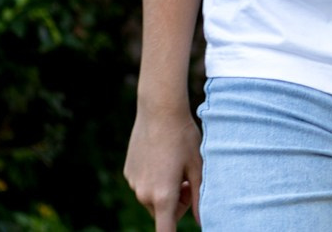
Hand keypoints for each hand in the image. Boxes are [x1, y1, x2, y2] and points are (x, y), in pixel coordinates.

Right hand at [124, 103, 202, 229]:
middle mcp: (144, 194)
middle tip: (188, 179)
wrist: (159, 111)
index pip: (165, 231)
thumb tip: (202, 222)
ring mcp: (133, 183)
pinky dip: (154, 178)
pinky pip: (144, 184)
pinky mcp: (128, 173)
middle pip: (163, 213)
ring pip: (153, 198)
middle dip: (177, 203)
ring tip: (175, 164)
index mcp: (163, 197)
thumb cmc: (183, 138)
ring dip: (165, 191)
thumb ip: (200, 198)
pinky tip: (161, 156)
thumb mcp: (198, 168)